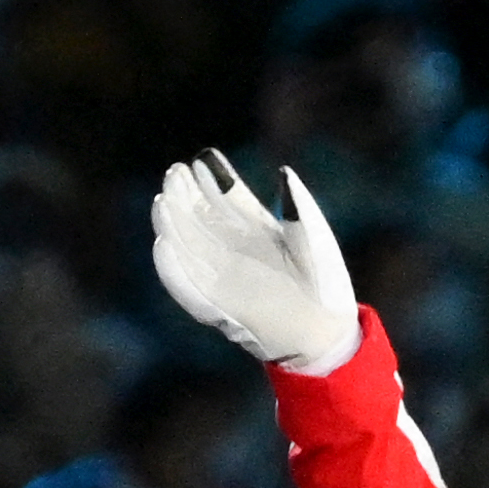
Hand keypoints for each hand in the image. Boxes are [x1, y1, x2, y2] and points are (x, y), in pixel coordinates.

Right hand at [150, 151, 359, 372]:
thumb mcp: (314, 239)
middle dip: (185, 195)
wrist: (325, 329)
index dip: (214, 179)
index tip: (203, 158)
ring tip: (163, 200)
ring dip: (173, 225)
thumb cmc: (323, 282)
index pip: (227, 199)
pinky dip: (173, 269)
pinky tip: (163, 244)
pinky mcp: (217, 308)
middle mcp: (232, 250)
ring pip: (187, 249)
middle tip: (175, 172)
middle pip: (200, 218)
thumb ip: (298, 208)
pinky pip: (188, 288)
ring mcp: (222, 278)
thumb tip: (283, 173)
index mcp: (255, 230)